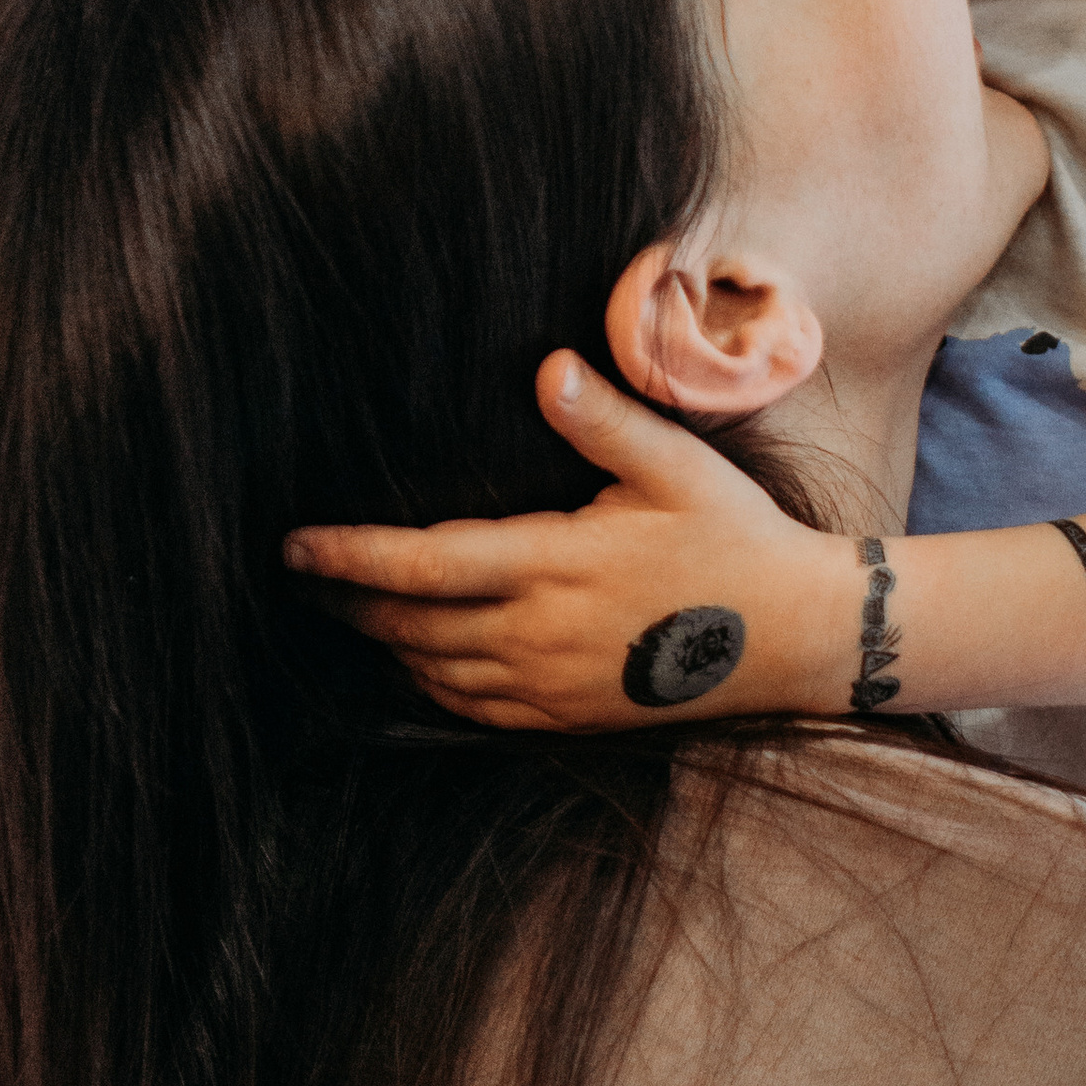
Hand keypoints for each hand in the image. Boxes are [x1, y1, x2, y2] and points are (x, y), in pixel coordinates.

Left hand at [285, 351, 837, 728]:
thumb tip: (546, 368)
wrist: (794, 634)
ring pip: (432, 671)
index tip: (292, 545)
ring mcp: (552, 685)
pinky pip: (472, 708)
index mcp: (557, 565)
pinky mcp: (569, 717)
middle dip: (344, 601)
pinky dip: (428, 681)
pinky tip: (416, 656)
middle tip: (296, 575)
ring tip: (344, 608)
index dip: (348, 557)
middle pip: (408, 625)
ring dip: (381, 641)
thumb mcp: (677, 467)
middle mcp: (542, 636)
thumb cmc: (735, 537)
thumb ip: (605, 421)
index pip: (423, 565)